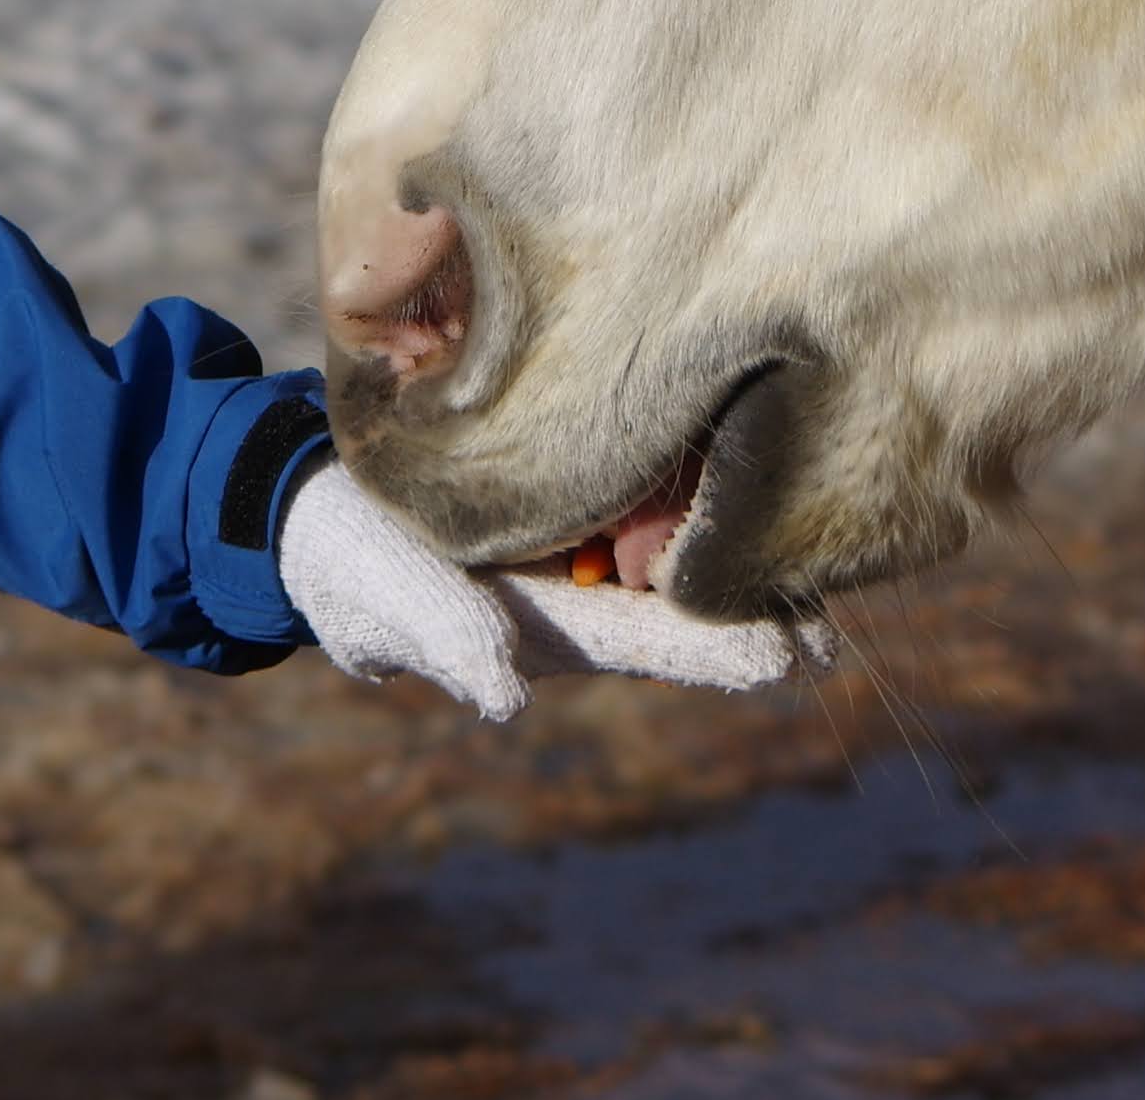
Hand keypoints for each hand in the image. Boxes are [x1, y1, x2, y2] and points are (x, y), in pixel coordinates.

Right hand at [273, 459, 816, 721]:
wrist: (308, 500)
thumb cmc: (344, 560)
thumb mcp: (382, 598)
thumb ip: (444, 636)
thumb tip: (503, 695)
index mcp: (548, 629)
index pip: (649, 642)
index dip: (718, 648)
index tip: (787, 657)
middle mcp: (581, 589)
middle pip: (686, 600)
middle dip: (758, 608)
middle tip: (836, 625)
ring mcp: (581, 537)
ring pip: (679, 542)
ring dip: (741, 541)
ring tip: (824, 536)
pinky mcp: (572, 482)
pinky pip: (649, 483)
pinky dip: (698, 478)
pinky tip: (752, 451)